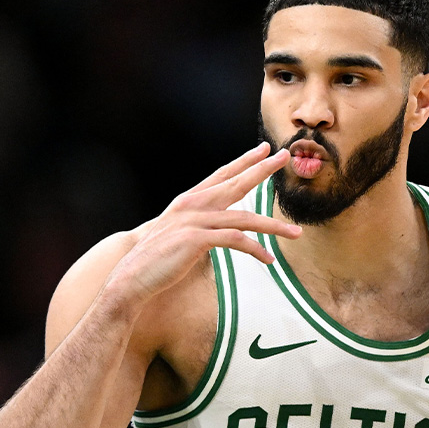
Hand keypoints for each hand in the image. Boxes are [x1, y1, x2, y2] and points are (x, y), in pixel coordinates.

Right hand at [108, 142, 299, 305]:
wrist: (132, 277)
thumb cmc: (154, 260)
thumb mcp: (177, 235)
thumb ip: (197, 225)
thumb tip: (216, 229)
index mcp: (188, 201)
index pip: (221, 175)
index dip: (243, 161)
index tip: (263, 150)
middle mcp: (192, 205)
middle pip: (235, 183)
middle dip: (262, 169)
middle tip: (284, 157)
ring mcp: (195, 221)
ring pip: (244, 217)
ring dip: (273, 226)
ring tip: (296, 232)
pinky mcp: (197, 240)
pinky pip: (236, 241)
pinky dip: (255, 250)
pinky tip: (268, 259)